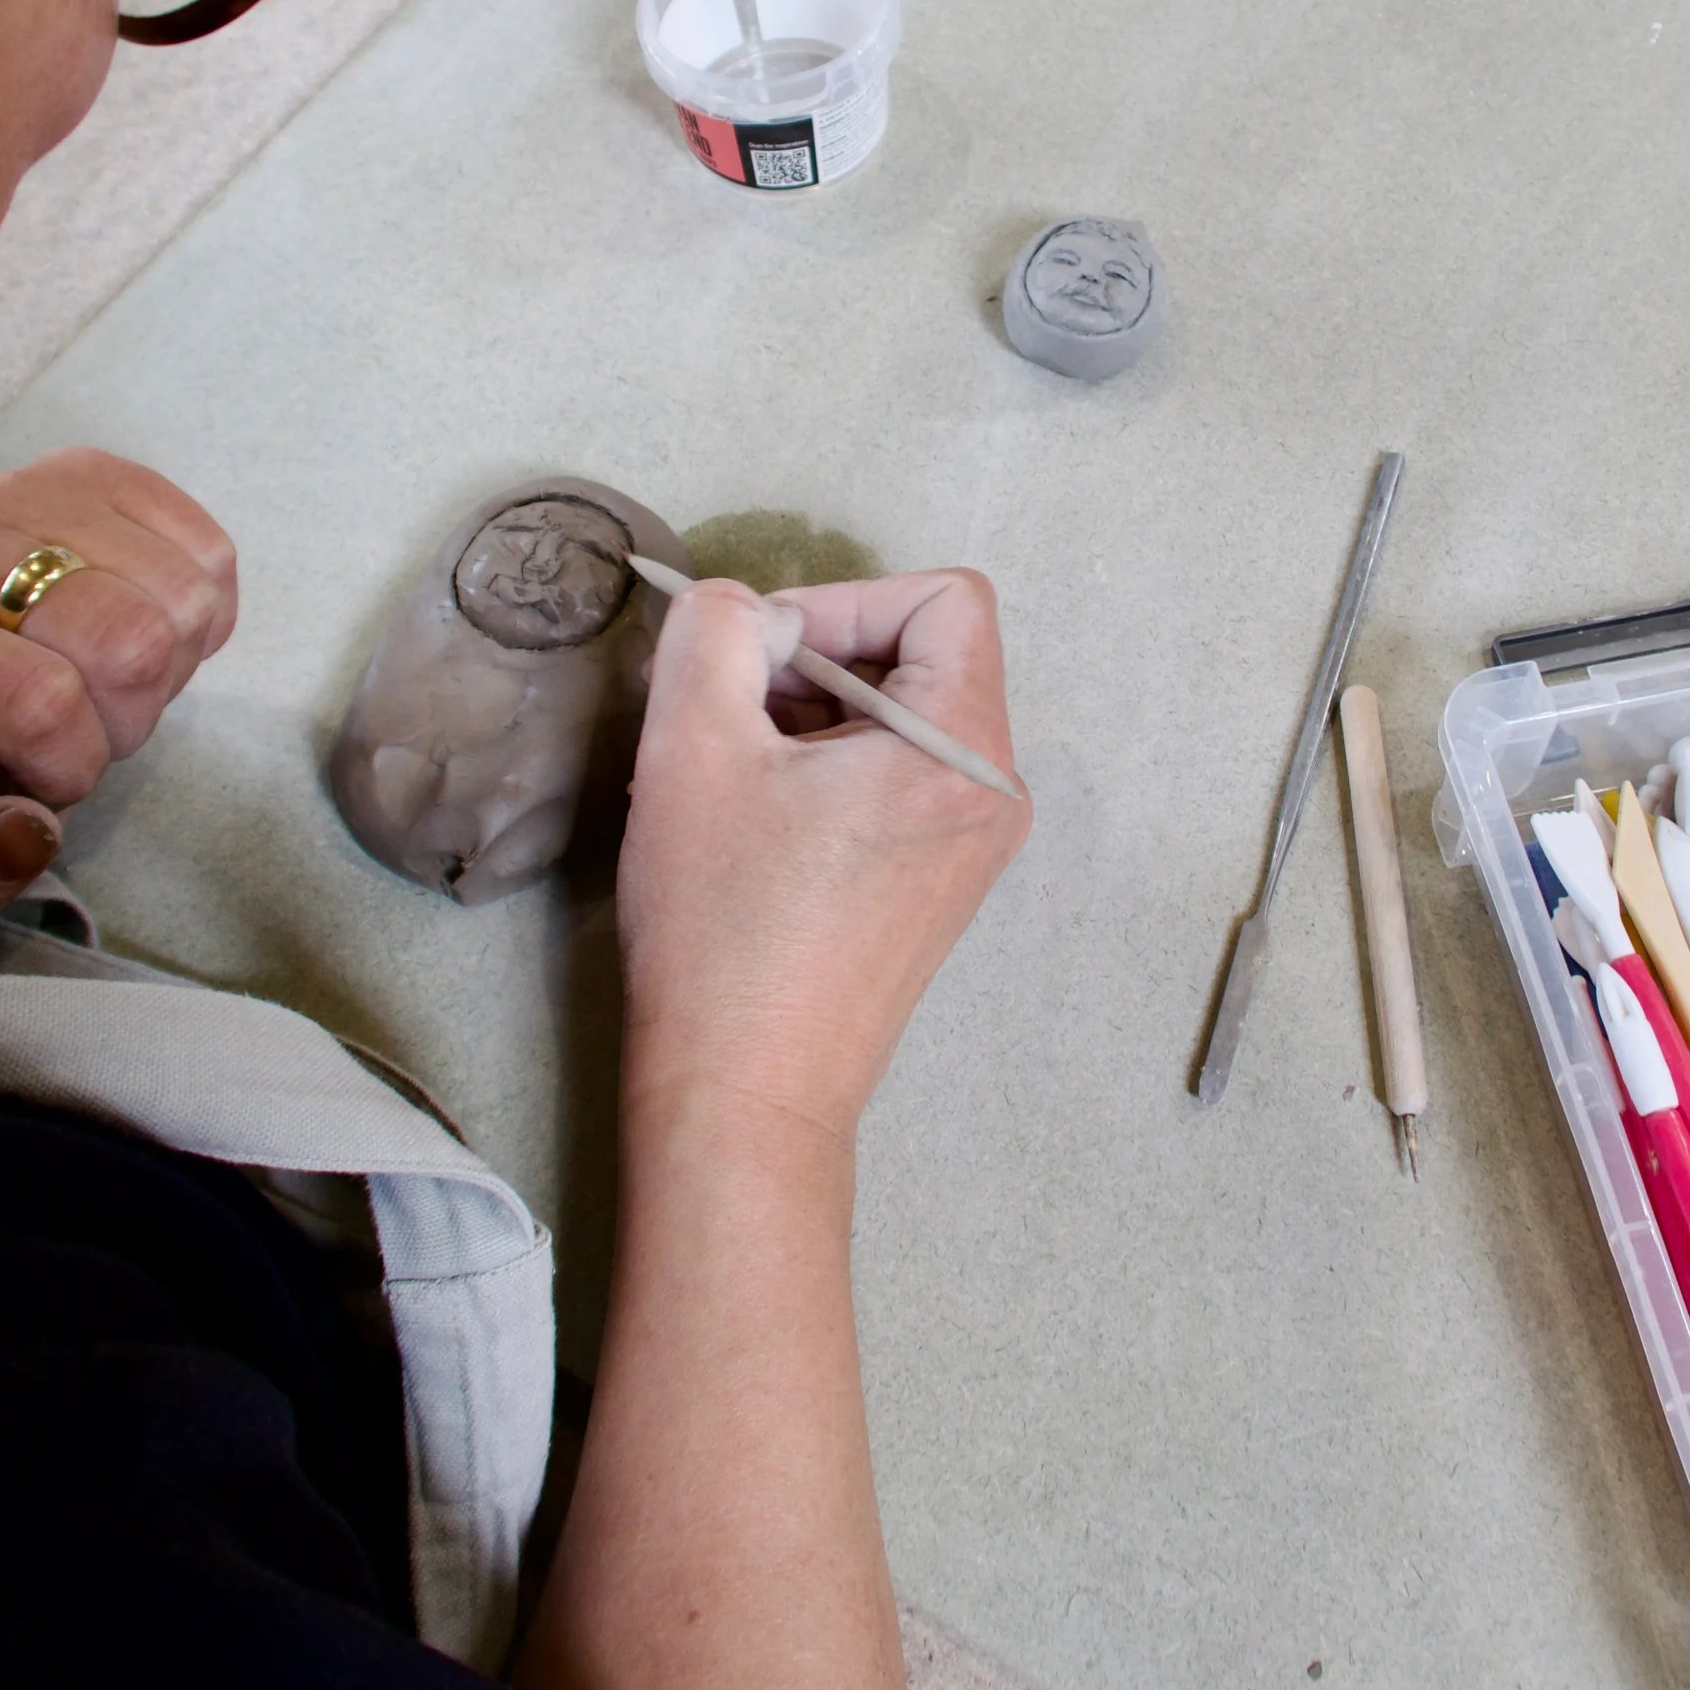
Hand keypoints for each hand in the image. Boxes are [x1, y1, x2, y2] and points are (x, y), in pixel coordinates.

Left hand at [0, 448, 235, 933]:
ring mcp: (27, 491)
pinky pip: (206, 550)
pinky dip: (198, 614)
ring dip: (167, 666)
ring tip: (103, 681)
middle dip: (128, 718)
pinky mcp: (94, 474)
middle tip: (80, 732)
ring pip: (184, 592)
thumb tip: (31, 830)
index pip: (38, 700)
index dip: (71, 766)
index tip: (40, 782)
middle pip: (130, 638)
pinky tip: (138, 630)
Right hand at [618, 570, 1029, 1135]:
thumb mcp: (694, 744)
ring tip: (732, 773)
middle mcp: (995, 795)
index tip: (758, 655)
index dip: (841, 600)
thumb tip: (743, 609)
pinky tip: (755, 822)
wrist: (745, 1090)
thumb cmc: (726, 926)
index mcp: (966, 751)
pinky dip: (828, 772)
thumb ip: (716, 631)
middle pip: (923, 656)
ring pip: (900, 721)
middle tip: (727, 712)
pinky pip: (895, 782)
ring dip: (811, 719)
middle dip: (817, 661)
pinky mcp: (938, 888)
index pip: (942, 598)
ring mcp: (973, 848)